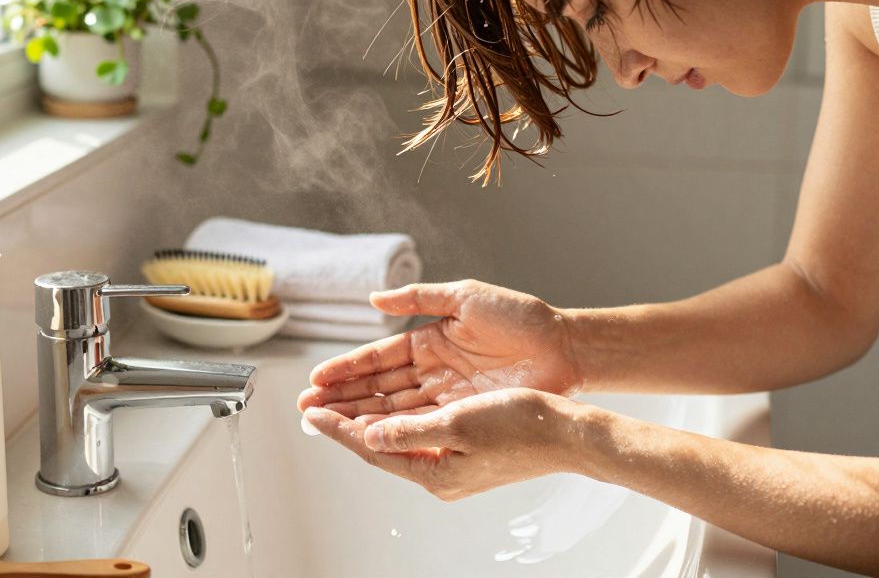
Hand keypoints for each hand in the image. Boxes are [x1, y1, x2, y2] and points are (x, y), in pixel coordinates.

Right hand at [297, 279, 581, 417]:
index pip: (378, 359)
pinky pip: (421, 424)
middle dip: (342, 398)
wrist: (565, 347)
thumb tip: (375, 299)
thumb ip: (419, 298)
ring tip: (325, 425)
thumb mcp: (465, 297)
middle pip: (378, 388)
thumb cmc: (520, 317)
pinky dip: (393, 431)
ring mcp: (447, 396)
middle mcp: (433, 371)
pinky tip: (367, 436)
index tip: (316, 380)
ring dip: (359, 417)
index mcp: (429, 340)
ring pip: (393, 410)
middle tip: (307, 409)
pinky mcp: (463, 414)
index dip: (347, 369)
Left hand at [303, 388, 583, 499]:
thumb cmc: (523, 426)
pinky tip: (383, 411)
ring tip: (336, 405)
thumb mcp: (460, 423)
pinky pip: (417, 435)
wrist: (567, 434)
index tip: (312, 412)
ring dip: (366, 420)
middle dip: (344, 425)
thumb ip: (412, 431)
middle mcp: (439, 473)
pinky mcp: (464, 451)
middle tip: (312, 408)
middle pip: (378, 447)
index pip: (373, 448)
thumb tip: (370, 435)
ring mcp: (452, 464)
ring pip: (395, 439)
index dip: (339, 427)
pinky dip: (394, 421)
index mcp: (435, 471)